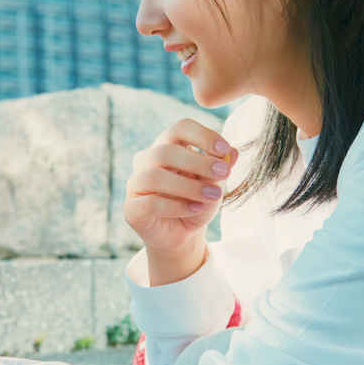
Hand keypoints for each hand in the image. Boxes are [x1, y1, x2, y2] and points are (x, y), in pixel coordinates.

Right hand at [124, 118, 236, 256]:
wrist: (182, 235)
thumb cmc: (197, 203)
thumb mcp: (215, 185)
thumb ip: (220, 169)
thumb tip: (232, 152)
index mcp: (167, 147)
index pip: (180, 128)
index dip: (202, 135)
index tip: (224, 149)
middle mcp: (147, 161)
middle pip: (165, 151)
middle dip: (198, 161)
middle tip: (224, 173)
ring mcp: (135, 184)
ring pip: (155, 176)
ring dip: (189, 186)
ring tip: (213, 196)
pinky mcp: (131, 208)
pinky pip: (150, 202)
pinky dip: (177, 206)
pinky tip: (195, 209)